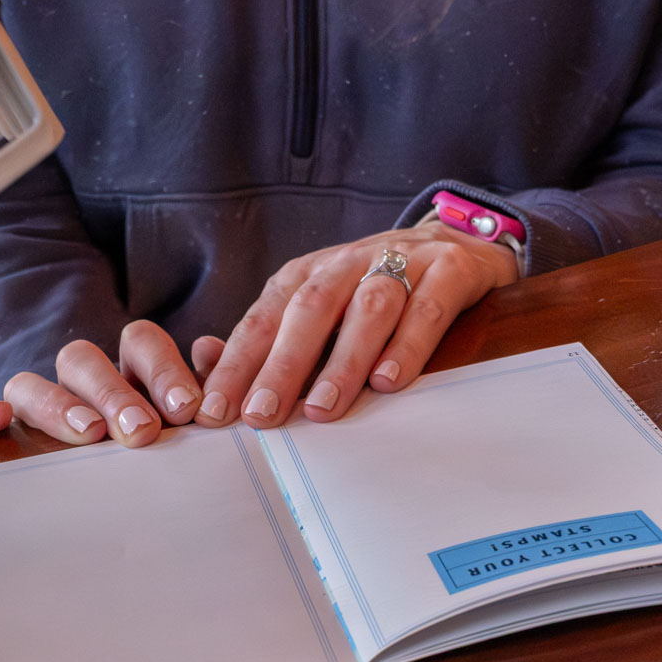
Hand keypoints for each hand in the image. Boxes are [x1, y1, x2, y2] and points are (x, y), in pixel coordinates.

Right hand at [0, 320, 222, 447]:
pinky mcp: (4, 440)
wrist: (121, 523)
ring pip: (32, 382)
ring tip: (89, 435)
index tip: (189, 410)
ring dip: (60, 404)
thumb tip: (210, 349)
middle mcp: (84, 385)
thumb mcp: (191, 434)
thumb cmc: (167, 468)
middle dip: (114, 391)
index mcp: (131, 374)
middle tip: (142, 432)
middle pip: (84, 359)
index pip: (140, 344)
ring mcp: (40, 410)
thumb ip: (206, 393)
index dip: (164, 369)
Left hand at [195, 222, 518, 427]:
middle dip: (281, 365)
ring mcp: (403, 263)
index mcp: (308, 275)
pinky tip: (389, 382)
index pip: (264, 319)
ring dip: (343, 360)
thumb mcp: (320, 311)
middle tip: (262, 415)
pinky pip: (428, 308)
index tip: (215, 411)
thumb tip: (204, 359)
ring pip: (368, 308)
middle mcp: (348, 263)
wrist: (458, 245)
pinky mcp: (450, 270)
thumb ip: (268, 339)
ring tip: (322, 409)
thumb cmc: (374, 294)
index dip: (237, 364)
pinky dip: (407, 345)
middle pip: (310, 310)